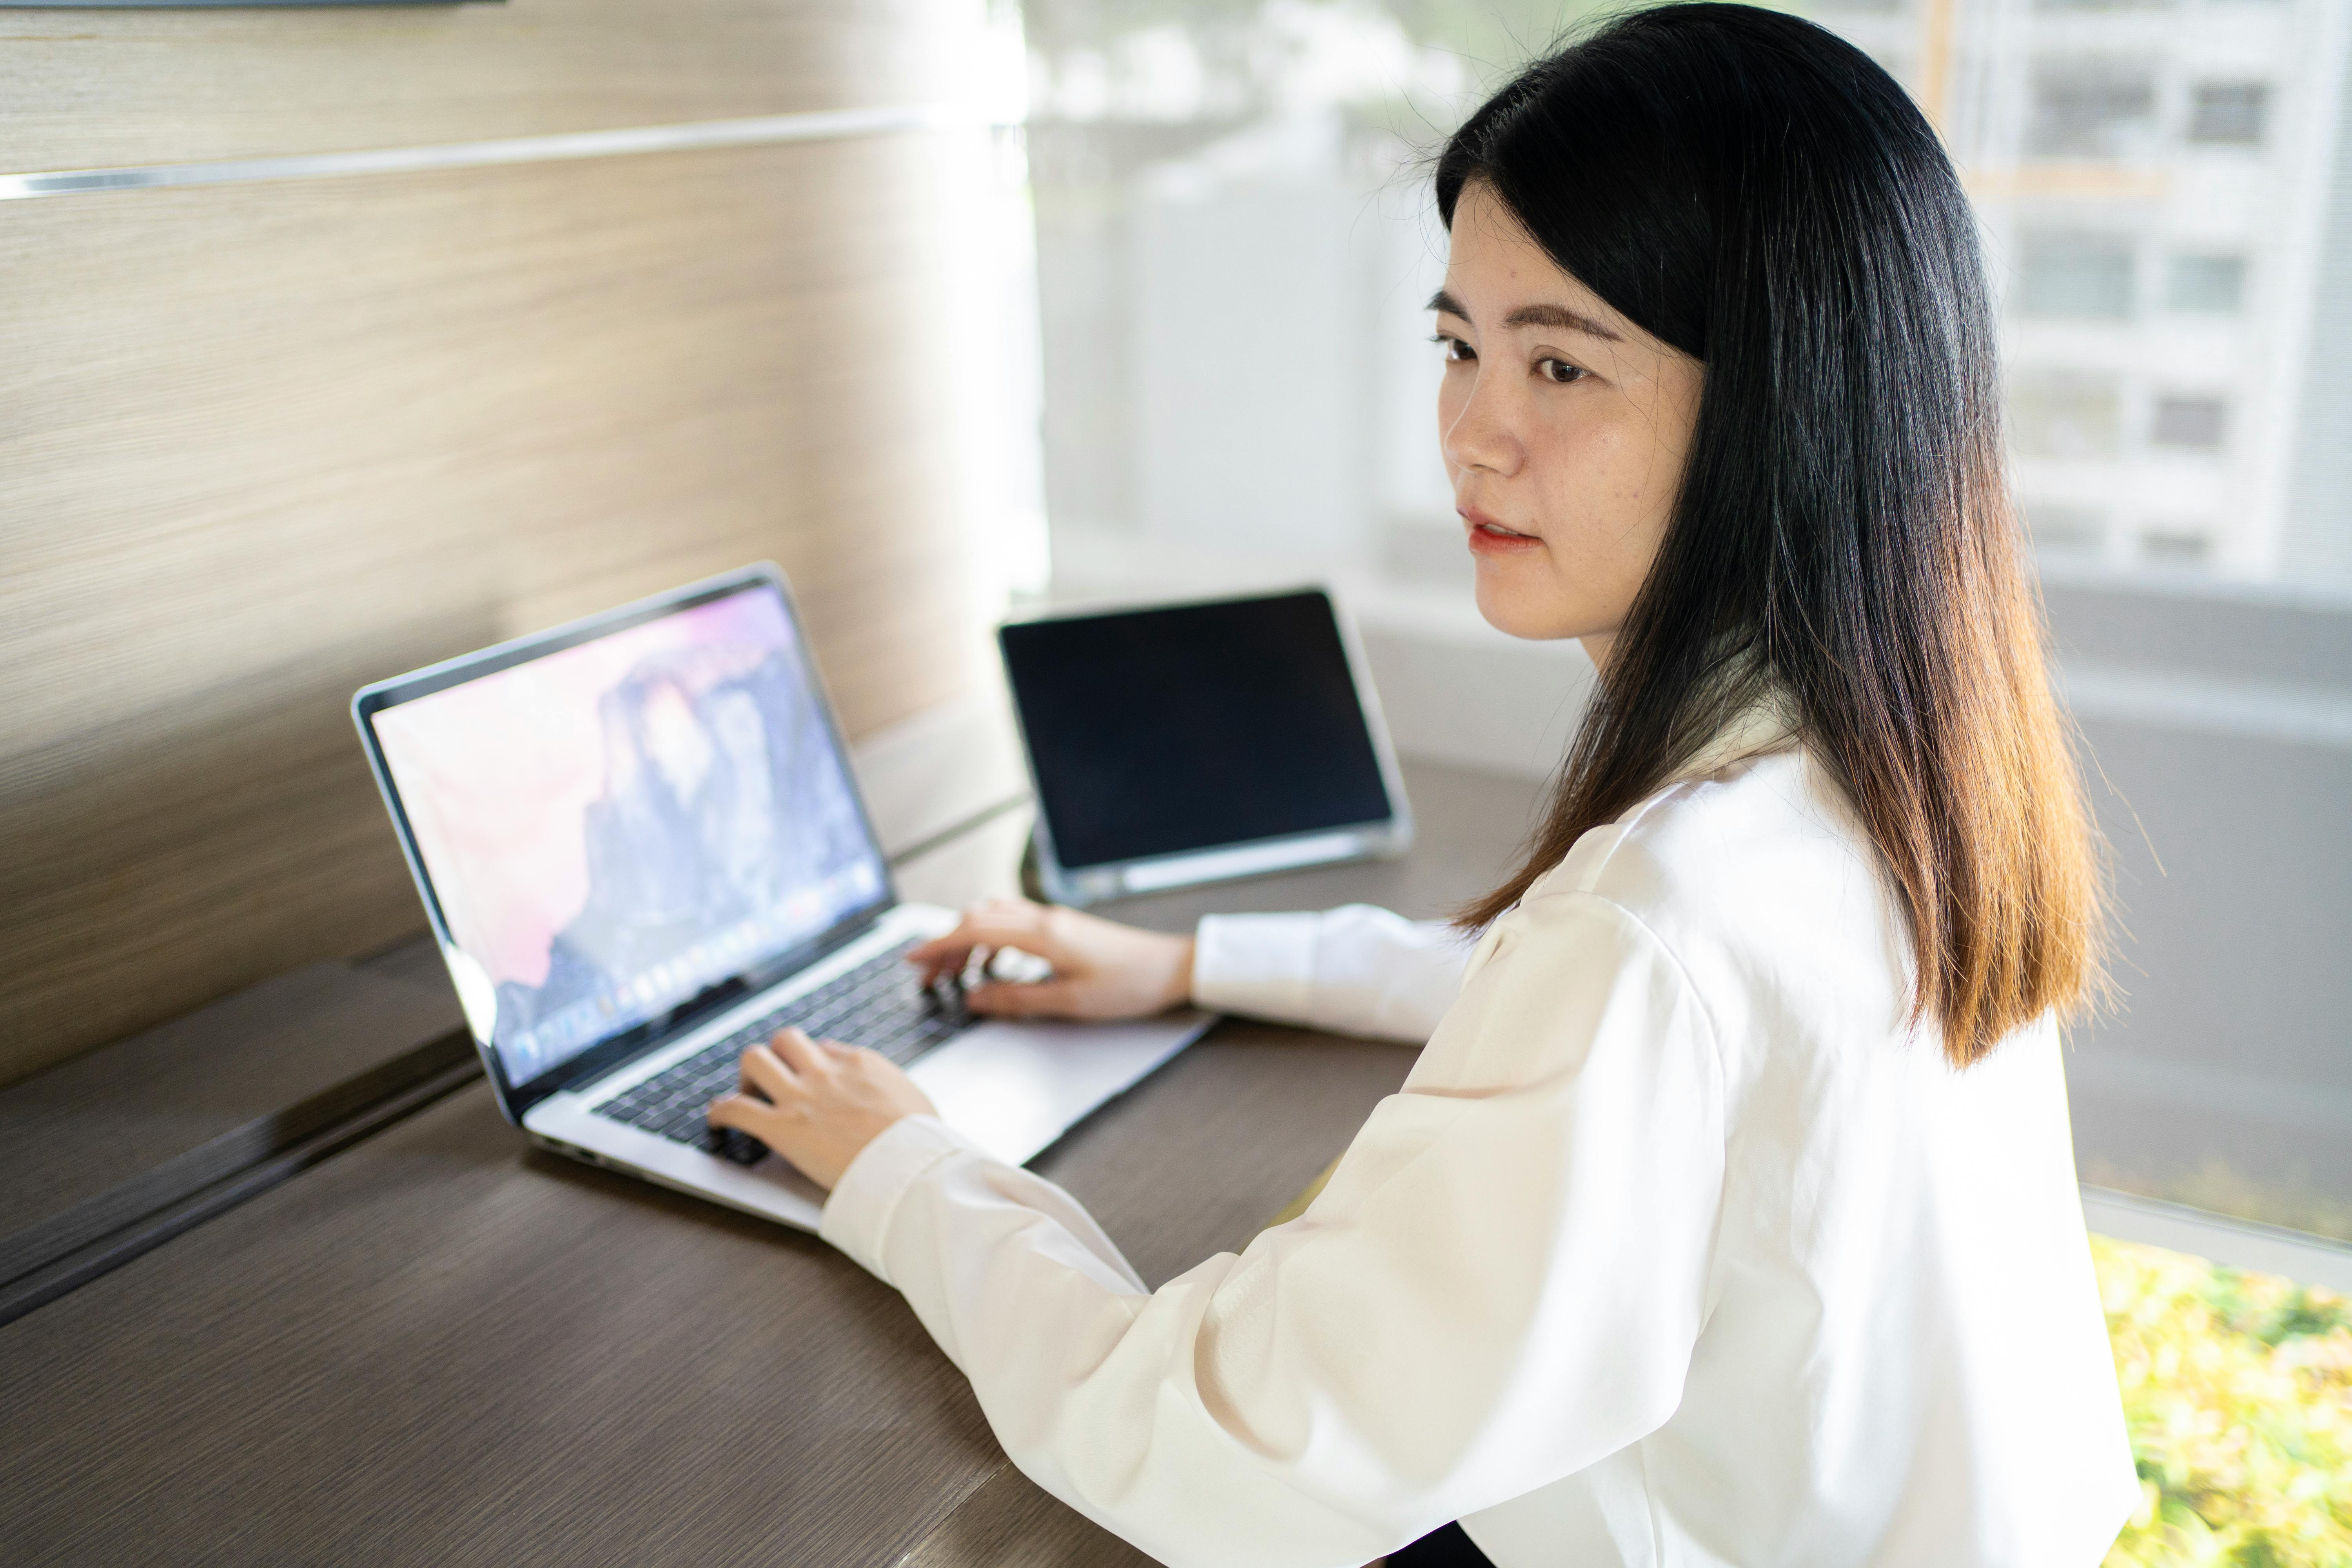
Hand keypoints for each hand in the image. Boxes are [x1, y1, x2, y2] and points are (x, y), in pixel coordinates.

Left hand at [706, 1027, 936, 1190]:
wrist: (910, 1165)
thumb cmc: (922, 1142)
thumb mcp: (915, 1099)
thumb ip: (890, 1087)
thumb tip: (880, 1086)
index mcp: (860, 1064)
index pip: (824, 1048)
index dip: (813, 1065)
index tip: (810, 1080)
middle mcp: (826, 1072)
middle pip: (786, 1040)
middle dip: (777, 1058)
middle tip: (774, 1083)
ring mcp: (801, 1097)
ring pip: (755, 1058)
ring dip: (747, 1076)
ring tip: (746, 1095)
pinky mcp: (782, 1128)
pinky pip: (735, 1107)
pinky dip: (719, 1112)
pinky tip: (716, 1121)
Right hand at [908, 897, 1195, 1021]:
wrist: (1172, 968)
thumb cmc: (1129, 985)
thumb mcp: (1070, 1002)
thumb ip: (1017, 999)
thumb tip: (974, 999)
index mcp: (1043, 934)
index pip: (975, 929)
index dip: (939, 944)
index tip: (913, 959)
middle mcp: (1045, 918)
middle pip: (979, 919)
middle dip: (946, 944)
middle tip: (928, 976)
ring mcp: (1054, 920)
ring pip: (995, 918)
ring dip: (968, 940)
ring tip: (954, 973)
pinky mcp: (1063, 928)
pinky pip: (1015, 924)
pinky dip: (992, 939)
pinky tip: (991, 965)